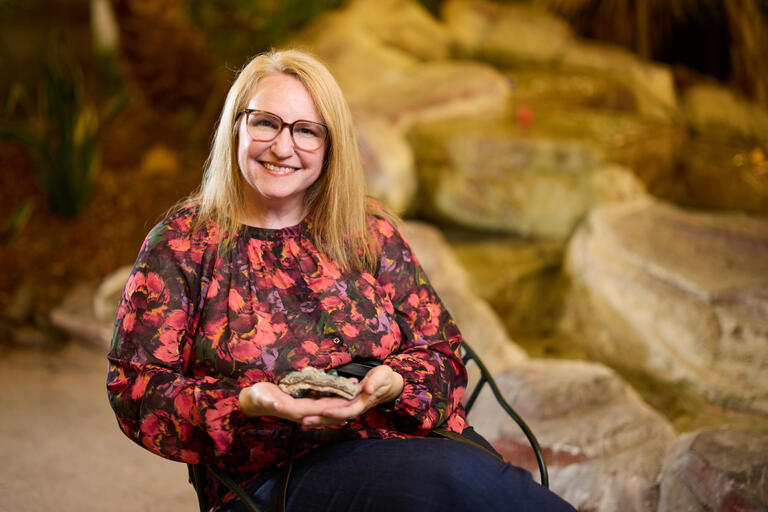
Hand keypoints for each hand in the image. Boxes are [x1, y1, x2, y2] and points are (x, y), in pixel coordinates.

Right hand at [238, 382, 352, 426]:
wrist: (253, 402)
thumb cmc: (257, 397)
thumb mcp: (261, 397)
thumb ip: (268, 402)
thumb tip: (277, 405)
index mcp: (296, 410)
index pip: (321, 408)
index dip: (336, 403)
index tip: (350, 398)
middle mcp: (304, 413)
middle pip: (329, 408)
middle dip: (345, 402)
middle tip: (362, 392)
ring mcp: (305, 410)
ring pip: (328, 406)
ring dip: (343, 399)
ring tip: (357, 389)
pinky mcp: (304, 404)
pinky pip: (323, 402)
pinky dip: (335, 397)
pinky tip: (344, 390)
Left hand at [304, 365, 403, 426]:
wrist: (387, 385)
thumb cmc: (384, 378)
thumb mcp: (382, 376)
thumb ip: (375, 382)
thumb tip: (368, 389)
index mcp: (363, 402)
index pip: (348, 410)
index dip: (337, 412)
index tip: (324, 411)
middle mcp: (354, 408)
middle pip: (336, 418)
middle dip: (320, 420)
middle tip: (303, 421)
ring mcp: (349, 407)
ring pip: (331, 417)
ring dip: (317, 420)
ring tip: (301, 421)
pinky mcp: (344, 405)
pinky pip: (331, 412)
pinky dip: (319, 415)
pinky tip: (308, 415)